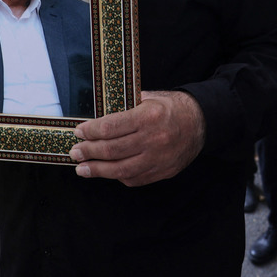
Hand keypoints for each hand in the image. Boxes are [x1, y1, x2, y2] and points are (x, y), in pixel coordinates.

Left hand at [70, 90, 205, 185]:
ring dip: (97, 170)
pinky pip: (134, 178)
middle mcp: (154, 138)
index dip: (91, 131)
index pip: (111, 126)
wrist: (201, 123)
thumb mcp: (151, 97)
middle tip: (75, 152)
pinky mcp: (163, 171)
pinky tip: (107, 172)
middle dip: (88, 151)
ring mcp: (159, 158)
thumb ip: (126, 106)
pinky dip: (117, 176)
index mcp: (149, 116)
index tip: (79, 132)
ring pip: (120, 169)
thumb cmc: (172, 107)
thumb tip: (99, 115)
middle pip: (112, 149)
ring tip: (82, 169)